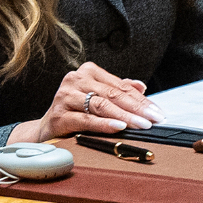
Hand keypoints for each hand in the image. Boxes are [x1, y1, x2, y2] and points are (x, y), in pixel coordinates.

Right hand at [9, 62, 165, 142]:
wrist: (45, 130)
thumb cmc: (75, 111)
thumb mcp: (97, 97)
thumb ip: (118, 89)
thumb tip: (142, 86)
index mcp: (88, 72)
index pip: (121, 86)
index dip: (141, 99)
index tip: (157, 111)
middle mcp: (75, 80)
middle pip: (113, 94)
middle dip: (137, 108)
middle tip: (154, 118)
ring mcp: (65, 96)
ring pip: (101, 106)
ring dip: (124, 116)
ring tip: (141, 124)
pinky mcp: (58, 115)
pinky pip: (86, 120)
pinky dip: (104, 124)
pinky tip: (119, 128)